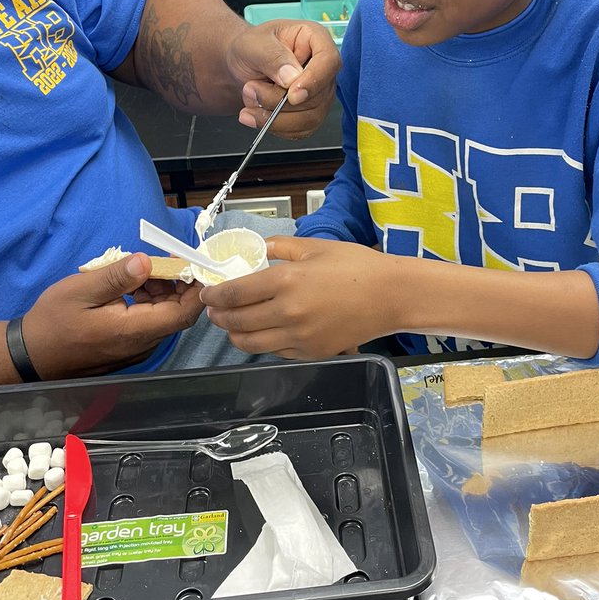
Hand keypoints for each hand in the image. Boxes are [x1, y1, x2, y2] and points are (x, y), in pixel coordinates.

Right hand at [23, 254, 203, 378]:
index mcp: (134, 331)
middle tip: (161, 259)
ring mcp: (136, 348)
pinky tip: (130, 287)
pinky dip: (148, 302)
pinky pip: (150, 322)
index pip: (183, 313)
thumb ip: (116, 277)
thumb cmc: (52, 321)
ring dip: (160, 291)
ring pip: (164, 317)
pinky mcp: (129, 347)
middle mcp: (142, 344)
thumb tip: (147, 261)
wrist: (31, 354)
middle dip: (176, 284)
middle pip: (177, 314)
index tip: (188, 261)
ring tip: (140, 271)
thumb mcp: (80, 291)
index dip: (194, 287)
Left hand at [200, 237, 394, 359]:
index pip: (235, 294)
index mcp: (286, 280)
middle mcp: (288, 312)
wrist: (391, 296)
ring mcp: (299, 336)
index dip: (214, 296)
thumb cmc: (357, 266)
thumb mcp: (315, 247)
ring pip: (250, 344)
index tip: (207, 294)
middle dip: (219, 317)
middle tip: (215, 310)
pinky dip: (262, 343)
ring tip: (232, 325)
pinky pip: (275, 352)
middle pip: (236, 322)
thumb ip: (281, 247)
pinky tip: (264, 332)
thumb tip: (259, 248)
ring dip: (235, 335)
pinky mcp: (311, 352)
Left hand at [226, 20, 340, 137]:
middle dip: (278, 101)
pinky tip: (257, 115)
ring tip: (250, 100)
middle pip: (317, 96)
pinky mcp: (311, 113)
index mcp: (315, 39)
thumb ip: (272, 57)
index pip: (329, 61)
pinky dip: (276, 127)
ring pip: (310, 118)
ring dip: (274, 117)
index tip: (292, 95)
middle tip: (250, 89)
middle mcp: (323, 67)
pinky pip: (301, 130)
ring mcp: (320, 93)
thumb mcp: (253, 44)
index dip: (314, 80)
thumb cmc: (251, 48)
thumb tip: (292, 77)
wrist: (243, 66)